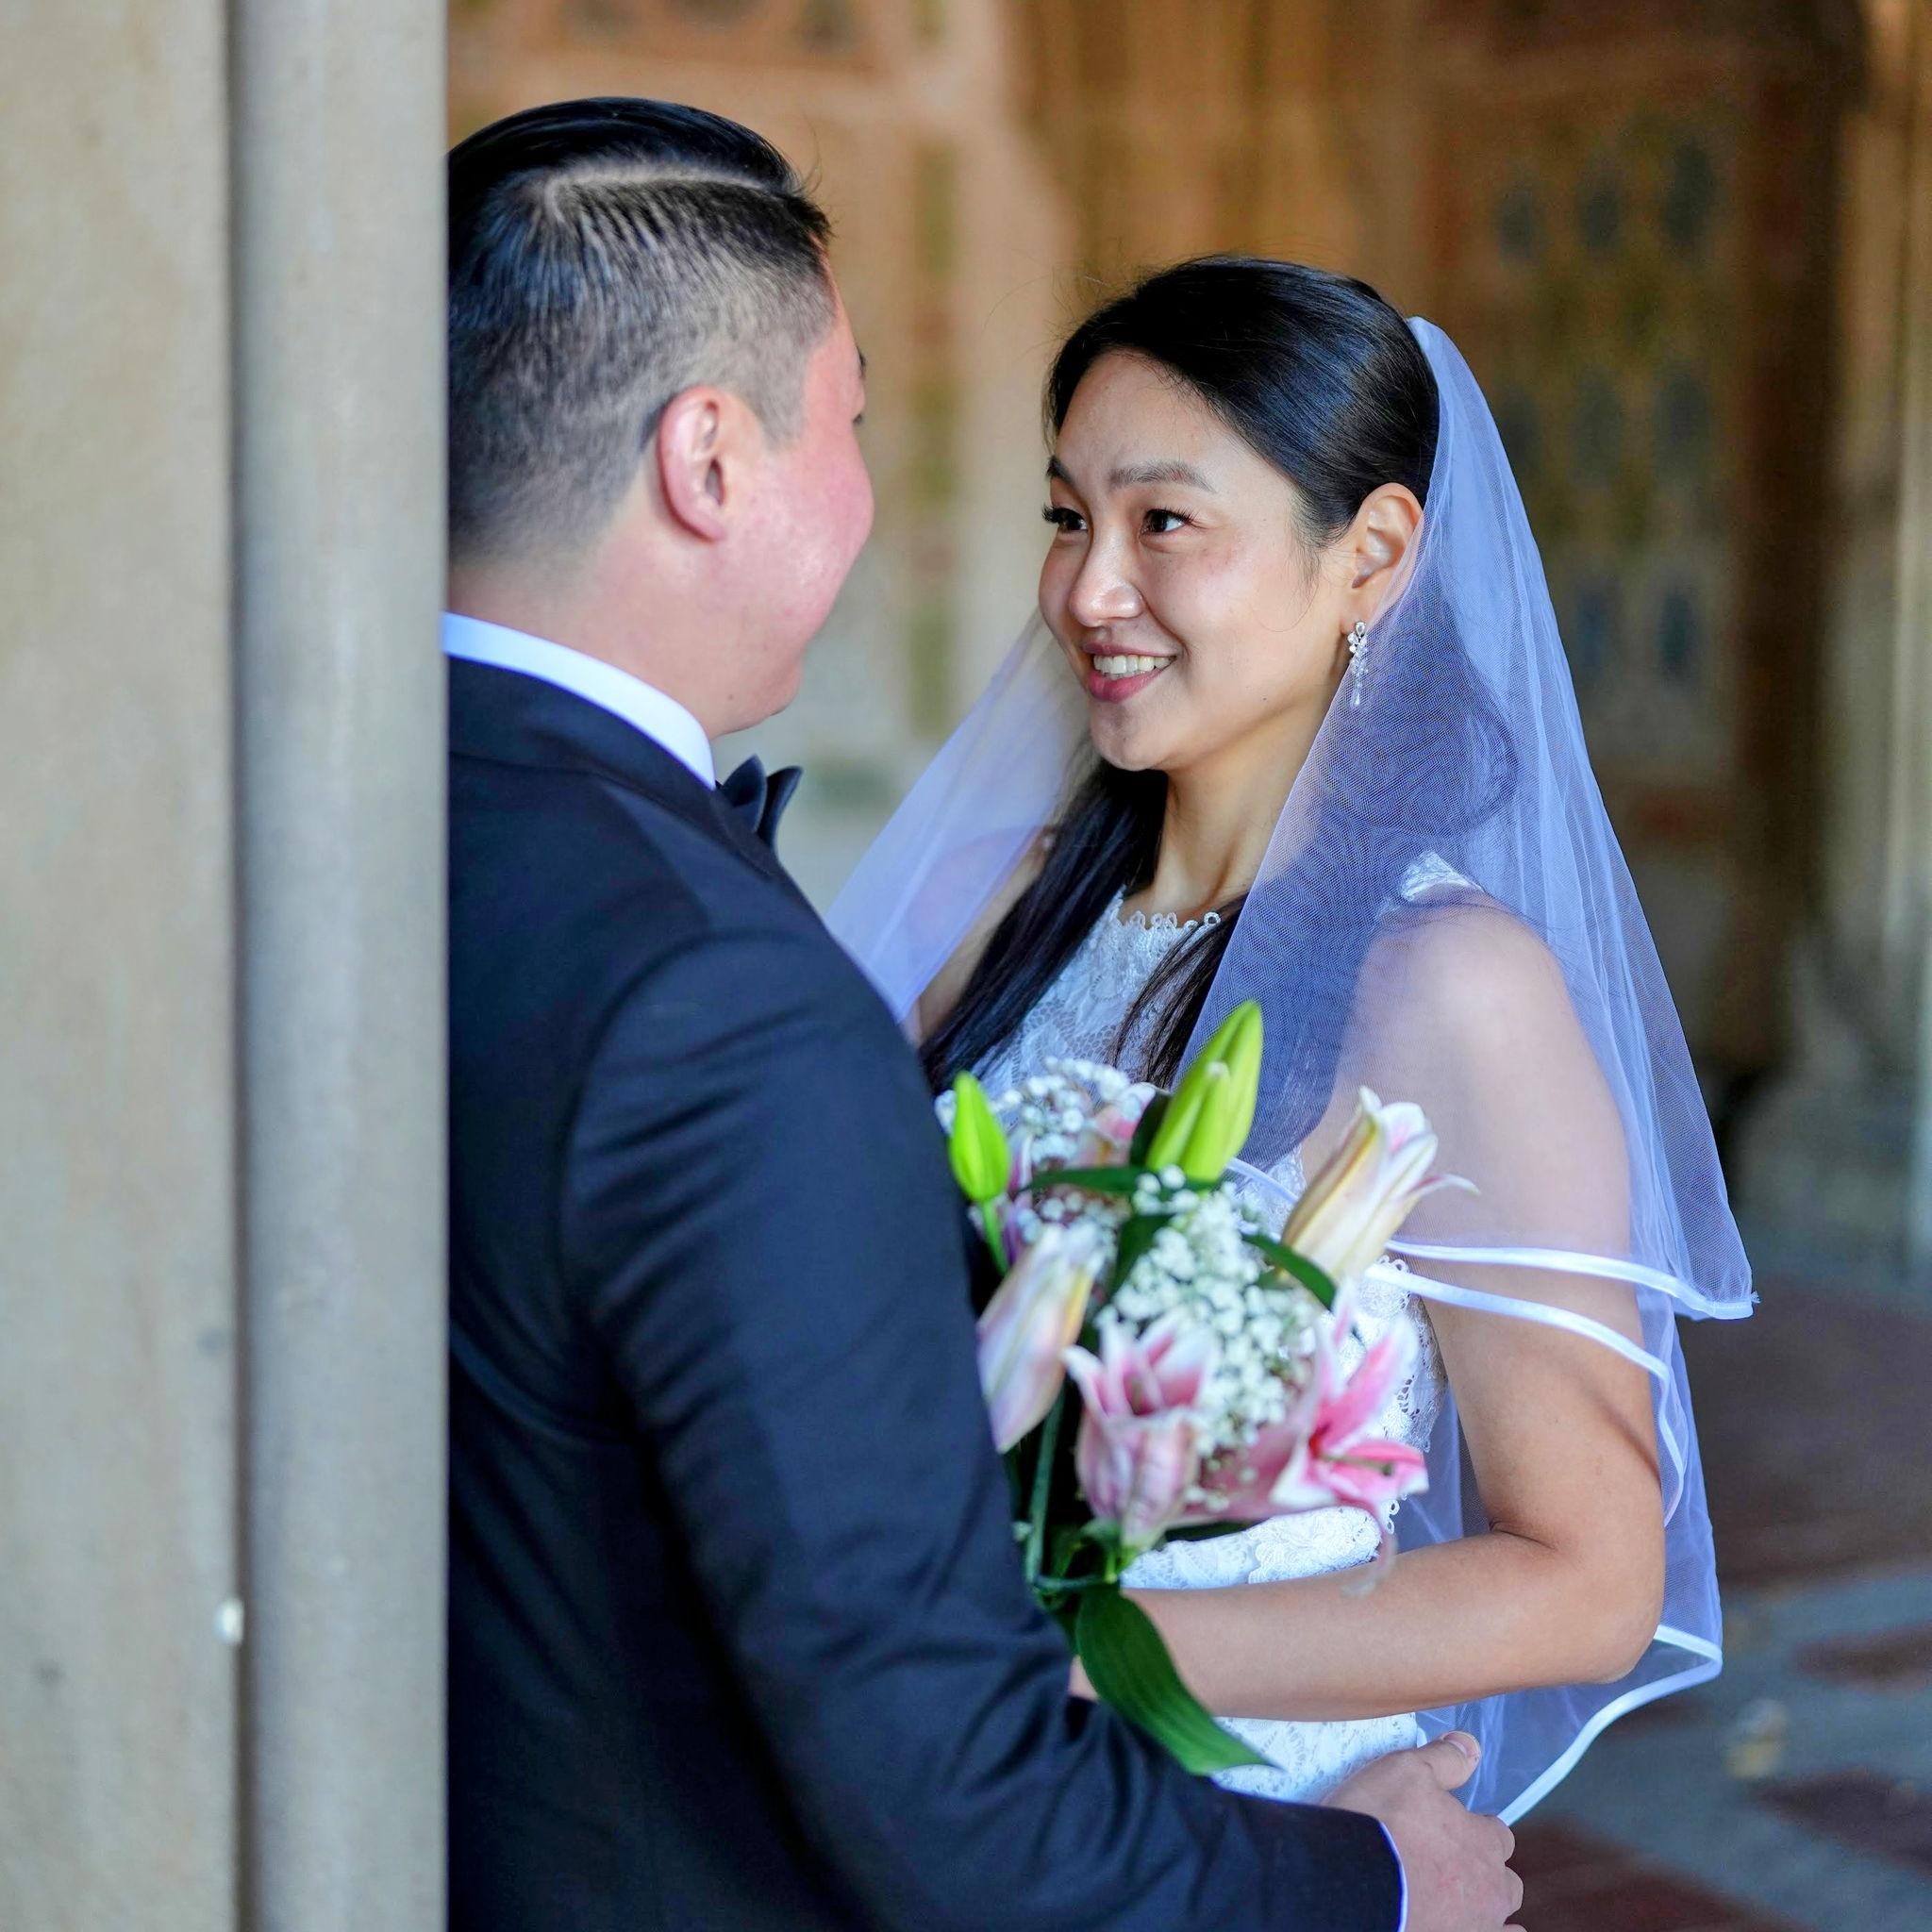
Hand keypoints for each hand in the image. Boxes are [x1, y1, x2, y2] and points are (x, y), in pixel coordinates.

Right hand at [1325, 1733, 1522, 1931]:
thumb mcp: (1406, 1770)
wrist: (1350, 1882)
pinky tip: (1458, 1928)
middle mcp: (1489, 1888)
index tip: (1451, 1829)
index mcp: (1483, 1842)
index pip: (1499, 1835)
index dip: (1477, 1830)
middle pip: (1506, 1884)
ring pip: (1502, 1924)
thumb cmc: (1381, 1822)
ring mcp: (1476, 1926)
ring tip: (1458, 1905)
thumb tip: (1471, 1746)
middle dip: (1486, 1874)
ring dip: (1486, 1911)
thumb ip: (1445, 1760)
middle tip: (1450, 1868)